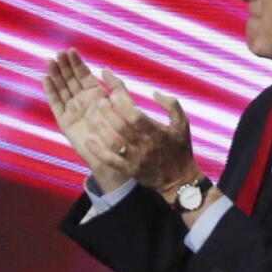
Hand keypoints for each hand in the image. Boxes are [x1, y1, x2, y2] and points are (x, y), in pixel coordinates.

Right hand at [42, 49, 128, 190]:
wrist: (113, 155)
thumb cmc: (121, 133)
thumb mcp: (124, 106)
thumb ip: (117, 89)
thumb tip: (105, 70)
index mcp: (96, 95)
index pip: (84, 75)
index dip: (77, 63)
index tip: (70, 50)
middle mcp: (82, 101)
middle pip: (70, 80)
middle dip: (64, 66)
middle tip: (57, 53)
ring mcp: (72, 110)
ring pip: (61, 89)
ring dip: (55, 75)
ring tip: (49, 62)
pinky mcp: (64, 122)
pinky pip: (55, 105)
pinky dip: (50, 92)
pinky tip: (45, 79)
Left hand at [82, 68, 199, 198]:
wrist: (179, 180)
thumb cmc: (180, 149)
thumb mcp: (183, 124)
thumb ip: (172, 106)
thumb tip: (154, 92)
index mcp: (157, 132)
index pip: (135, 114)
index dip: (122, 101)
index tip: (112, 91)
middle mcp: (144, 145)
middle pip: (121, 127)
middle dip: (108, 112)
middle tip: (100, 101)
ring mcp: (135, 158)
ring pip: (113, 142)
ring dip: (101, 128)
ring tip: (92, 116)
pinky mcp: (129, 170)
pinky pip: (110, 161)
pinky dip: (98, 151)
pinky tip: (88, 141)